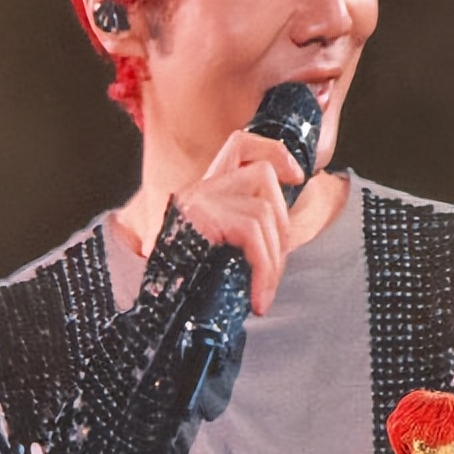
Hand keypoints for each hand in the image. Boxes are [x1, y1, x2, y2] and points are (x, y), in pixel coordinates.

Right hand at [175, 131, 303, 315]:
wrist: (157, 308)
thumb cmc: (191, 284)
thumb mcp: (224, 252)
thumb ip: (250, 233)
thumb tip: (287, 237)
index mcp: (208, 192)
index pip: (240, 145)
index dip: (274, 151)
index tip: (297, 175)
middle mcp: (201, 188)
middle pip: (263, 176)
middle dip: (283, 227)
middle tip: (274, 273)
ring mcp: (199, 198)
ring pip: (263, 209)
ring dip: (274, 258)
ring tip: (264, 291)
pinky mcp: (201, 215)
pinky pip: (252, 233)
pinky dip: (265, 270)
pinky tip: (259, 299)